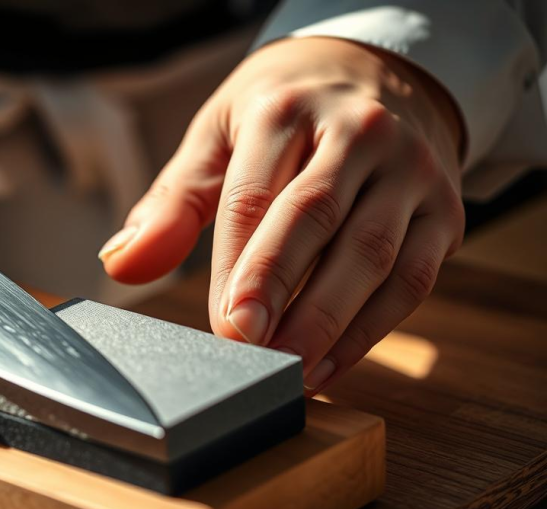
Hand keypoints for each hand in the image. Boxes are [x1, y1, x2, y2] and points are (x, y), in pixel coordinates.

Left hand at [100, 37, 463, 393]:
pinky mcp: (446, 210)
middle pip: (316, 220)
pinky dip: (371, 332)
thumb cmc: (284, 116)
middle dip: (282, 292)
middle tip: (252, 350)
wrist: (379, 77)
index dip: (238, 266)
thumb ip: (171, 203)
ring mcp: (411, 170)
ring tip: (290, 372)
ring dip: (329, 324)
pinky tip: (329, 366)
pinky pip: (413, 280)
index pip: (255, 196)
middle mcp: (359, 132)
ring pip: (372, 255)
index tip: (222, 325)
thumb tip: (121, 263)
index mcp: (287, 110)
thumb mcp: (217, 137)